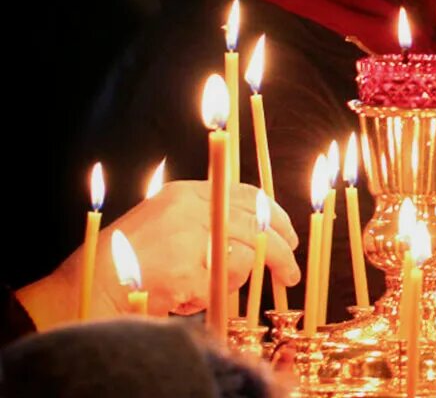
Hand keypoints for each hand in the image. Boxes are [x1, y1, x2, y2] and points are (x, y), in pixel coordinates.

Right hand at [18, 181, 299, 328]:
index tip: (288, 233)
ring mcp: (187, 237)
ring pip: (249, 251)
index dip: (275, 215)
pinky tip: (199, 294)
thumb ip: (204, 220)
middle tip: (291, 270)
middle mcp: (188, 208)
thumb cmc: (129, 260)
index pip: (247, 195)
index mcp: (184, 193)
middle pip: (257, 222)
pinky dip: (224, 290)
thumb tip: (257, 232)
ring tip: (254, 284)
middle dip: (282, 248)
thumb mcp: (166, 223)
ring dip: (258, 272)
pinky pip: (227, 279)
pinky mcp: (185, 268)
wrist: (92, 285)